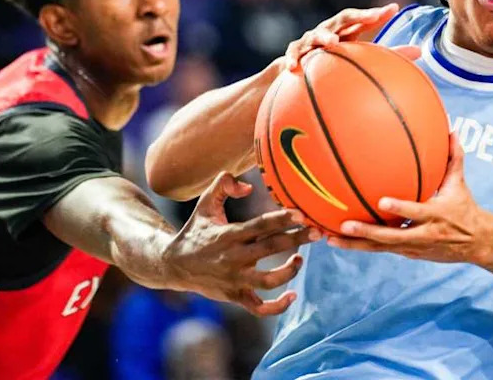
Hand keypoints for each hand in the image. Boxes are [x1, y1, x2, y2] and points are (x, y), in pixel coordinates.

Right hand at [162, 172, 321, 315]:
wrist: (174, 265)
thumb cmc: (196, 231)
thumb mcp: (205, 204)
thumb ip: (223, 184)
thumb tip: (249, 186)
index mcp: (228, 234)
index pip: (260, 226)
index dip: (281, 219)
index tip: (301, 213)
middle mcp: (233, 257)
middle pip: (271, 248)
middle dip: (296, 239)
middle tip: (317, 232)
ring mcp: (235, 279)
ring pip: (268, 281)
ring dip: (289, 271)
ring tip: (299, 259)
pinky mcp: (235, 296)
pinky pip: (259, 308)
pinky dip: (277, 307)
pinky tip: (292, 296)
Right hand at [284, 3, 400, 70]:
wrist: (298, 74)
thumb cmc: (333, 65)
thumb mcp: (358, 59)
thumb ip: (387, 55)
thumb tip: (421, 51)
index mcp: (346, 33)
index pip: (363, 20)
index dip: (376, 14)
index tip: (393, 8)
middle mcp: (328, 31)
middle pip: (342, 19)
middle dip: (357, 16)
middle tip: (372, 17)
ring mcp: (309, 41)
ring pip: (316, 35)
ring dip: (324, 36)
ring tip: (332, 42)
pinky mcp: (293, 53)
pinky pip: (292, 55)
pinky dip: (292, 60)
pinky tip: (294, 68)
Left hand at [327, 134, 492, 264]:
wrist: (477, 244)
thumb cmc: (465, 208)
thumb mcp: (459, 184)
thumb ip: (453, 157)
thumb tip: (452, 129)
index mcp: (435, 214)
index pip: (415, 212)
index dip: (399, 208)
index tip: (381, 202)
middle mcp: (422, 234)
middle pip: (391, 236)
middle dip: (367, 232)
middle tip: (345, 224)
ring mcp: (413, 247)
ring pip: (380, 247)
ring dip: (355, 244)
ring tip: (330, 238)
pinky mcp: (408, 254)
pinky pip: (381, 249)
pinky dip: (361, 246)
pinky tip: (339, 240)